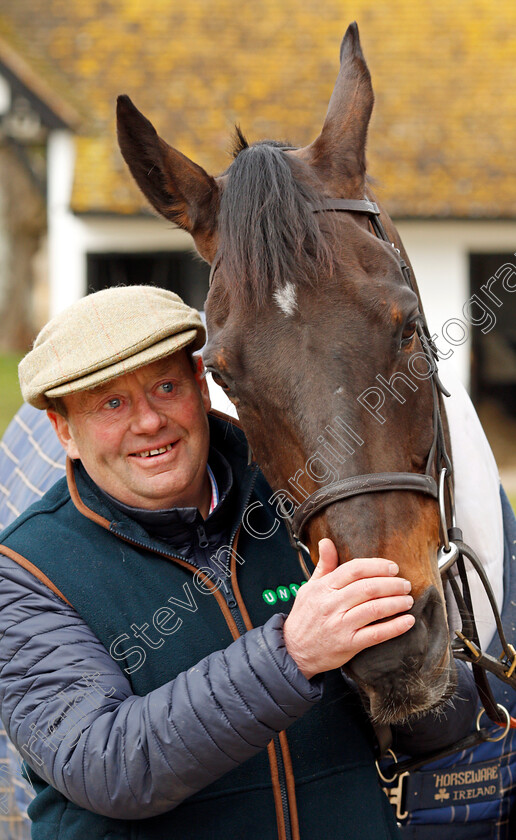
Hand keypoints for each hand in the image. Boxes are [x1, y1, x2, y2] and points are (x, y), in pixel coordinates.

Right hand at [283, 538, 414, 679]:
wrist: (294, 650)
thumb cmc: (305, 617)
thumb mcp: (309, 587)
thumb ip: (324, 565)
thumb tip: (326, 541)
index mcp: (324, 588)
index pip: (354, 569)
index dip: (377, 566)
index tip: (393, 567)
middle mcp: (332, 605)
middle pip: (368, 588)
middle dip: (392, 584)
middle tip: (405, 584)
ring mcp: (340, 625)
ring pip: (374, 609)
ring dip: (396, 603)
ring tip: (408, 600)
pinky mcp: (349, 644)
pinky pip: (376, 634)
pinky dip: (395, 627)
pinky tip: (408, 621)